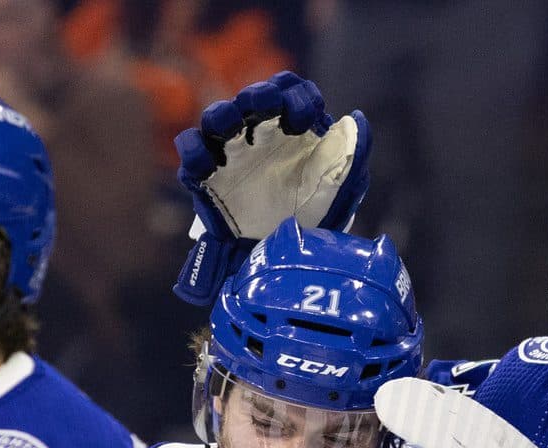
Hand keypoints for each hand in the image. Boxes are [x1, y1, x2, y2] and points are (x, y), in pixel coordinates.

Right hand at [172, 70, 369, 304]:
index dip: (297, 96)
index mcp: (293, 128)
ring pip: (217, 116)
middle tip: (269, 107)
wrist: (284, 256)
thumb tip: (355, 118)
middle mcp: (261, 134)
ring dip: (222, 115)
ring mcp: (232, 150)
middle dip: (260, 96)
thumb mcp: (340, 187)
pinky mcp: (207, 173)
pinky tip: (207, 166)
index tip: (304, 119)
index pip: (291, 91)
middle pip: (254, 97)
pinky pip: (191, 150)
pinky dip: (193, 152)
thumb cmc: (314, 216)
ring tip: (231, 128)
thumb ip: (350, 153)